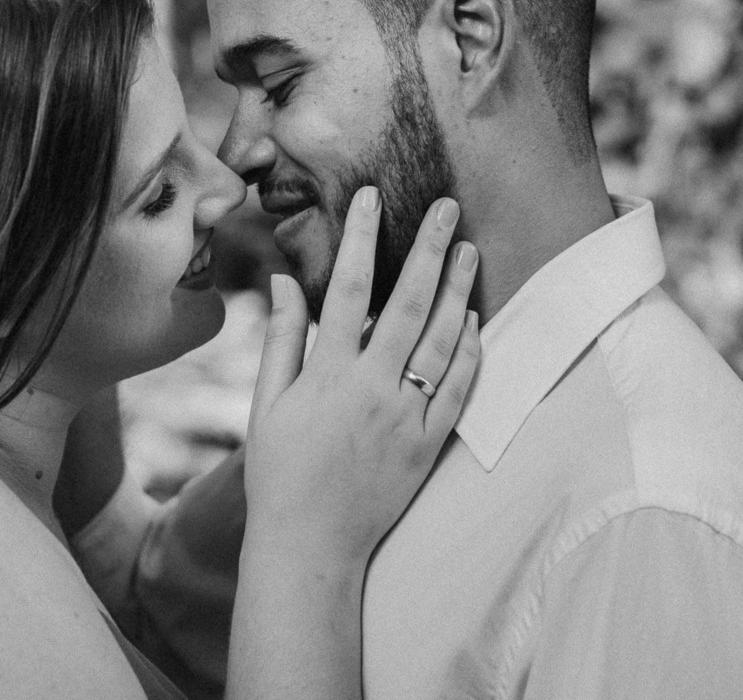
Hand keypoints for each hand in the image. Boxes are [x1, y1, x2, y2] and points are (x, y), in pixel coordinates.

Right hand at [242, 188, 479, 565]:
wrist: (311, 544)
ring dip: (459, 292)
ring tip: (471, 251)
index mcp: (327, 374)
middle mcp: (372, 389)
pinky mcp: (428, 445)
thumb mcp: (267, 403)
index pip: (349, 289)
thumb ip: (281, 339)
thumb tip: (285, 281)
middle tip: (449, 207)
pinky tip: (475, 322)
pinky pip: (457, 390)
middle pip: (410, 304)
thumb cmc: (280, 472)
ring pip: (442, 342)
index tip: (373, 198)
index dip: (363, 238)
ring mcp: (406, 418)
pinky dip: (468, 353)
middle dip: (431, 249)